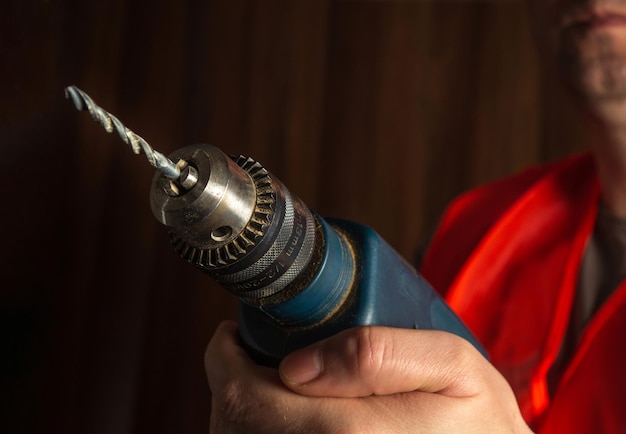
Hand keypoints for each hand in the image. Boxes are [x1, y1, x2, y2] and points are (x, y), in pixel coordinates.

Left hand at [205, 321, 531, 433]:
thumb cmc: (478, 423)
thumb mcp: (451, 365)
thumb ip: (379, 353)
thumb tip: (298, 364)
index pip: (246, 398)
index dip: (227, 360)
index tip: (233, 335)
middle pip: (234, 425)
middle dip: (232, 381)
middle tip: (252, 354)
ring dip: (241, 412)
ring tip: (270, 386)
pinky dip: (258, 433)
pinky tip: (286, 420)